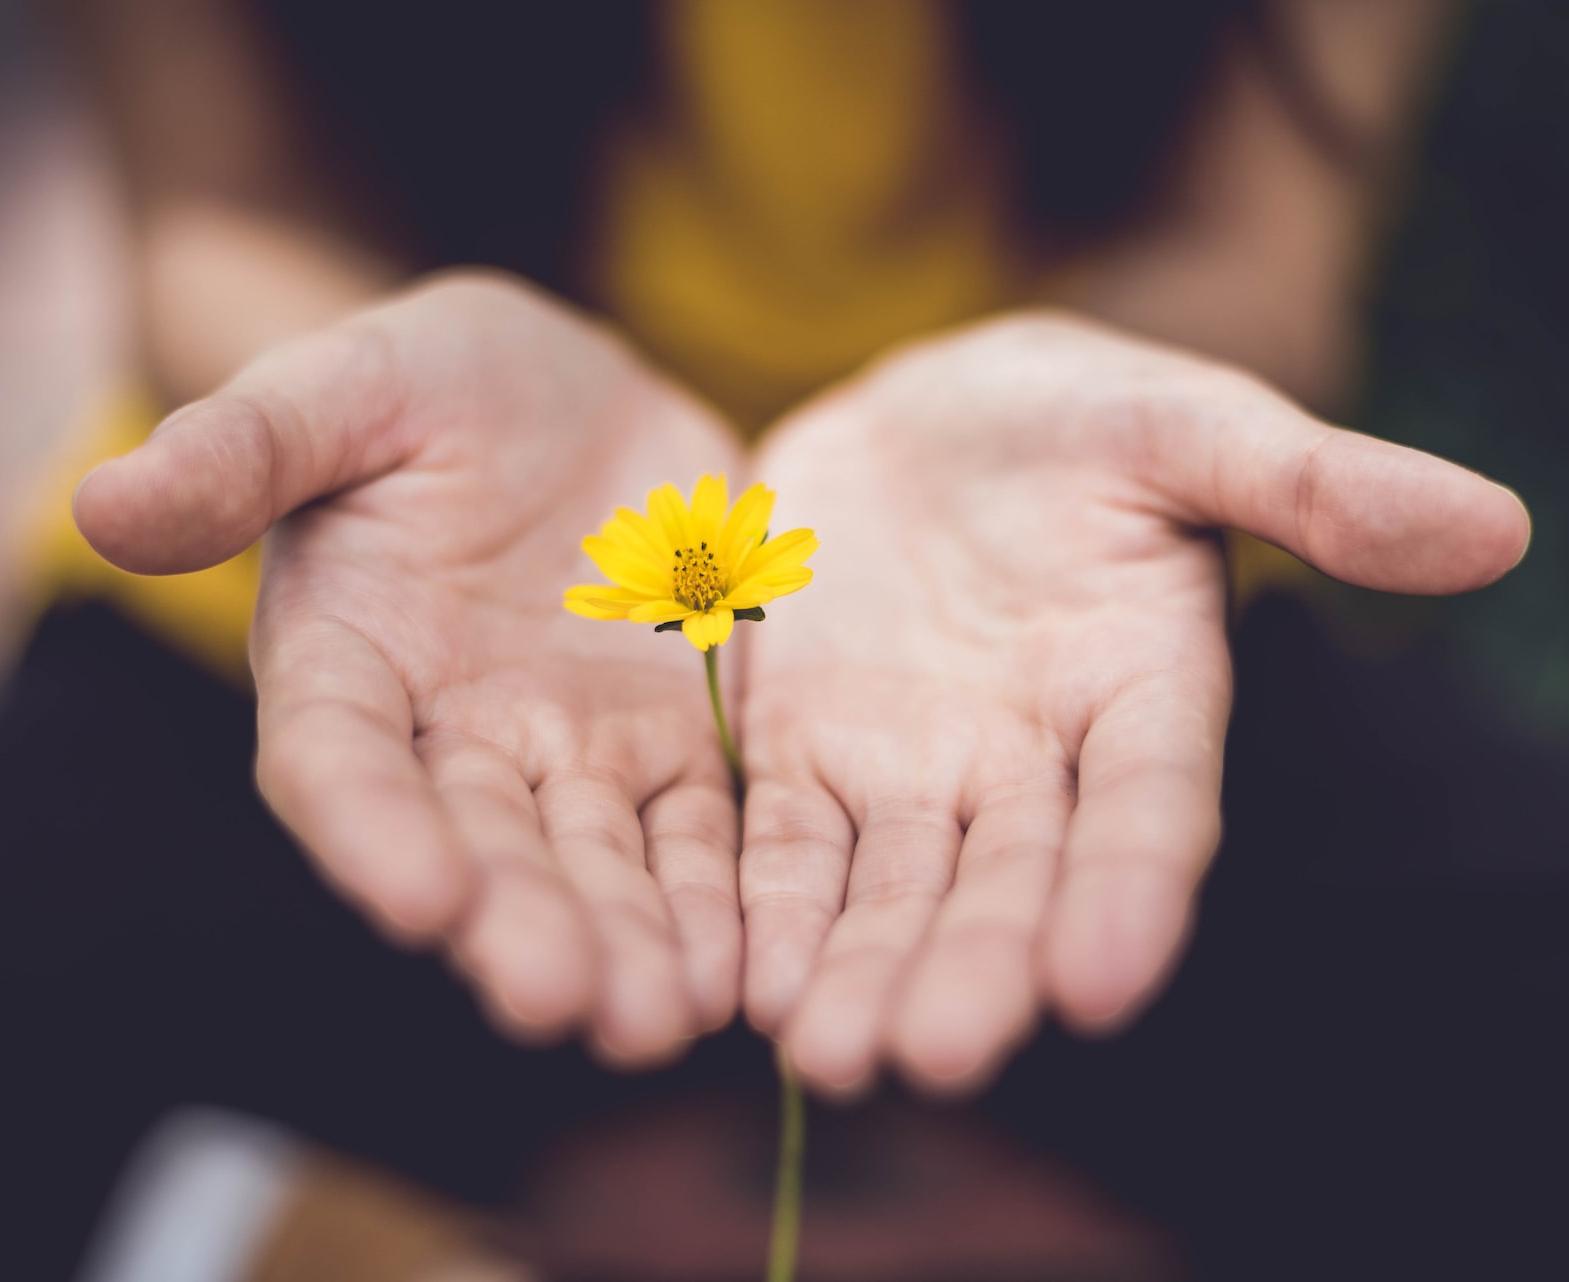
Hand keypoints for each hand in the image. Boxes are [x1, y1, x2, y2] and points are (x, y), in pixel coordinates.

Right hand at [75, 273, 744, 1063]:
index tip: (420, 898)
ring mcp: (570, 748)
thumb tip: (104, 502)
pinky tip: (742, 968)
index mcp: (350, 657)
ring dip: (626, 942)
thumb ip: (246, 446)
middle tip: (562, 1002)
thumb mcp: (348, 385)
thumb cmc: (438, 382)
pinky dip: (715, 897)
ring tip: (661, 1018)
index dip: (371, 830)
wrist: (575, 397)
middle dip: (518, 924)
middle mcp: (453, 733)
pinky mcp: (671, 742)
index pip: (340, 760)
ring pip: (595, 860)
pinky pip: (696, 830)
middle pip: (480, 844)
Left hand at [739, 312, 1529, 1093]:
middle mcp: (1031, 761)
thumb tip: (1495, 526)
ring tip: (826, 1055)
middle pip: (1008, 880)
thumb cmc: (1073, 417)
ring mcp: (912, 768)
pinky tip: (745, 984)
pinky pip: (784, 844)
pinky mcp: (804, 753)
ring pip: (891, 889)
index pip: (1150, 806)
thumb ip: (1311, 482)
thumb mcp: (1183, 424)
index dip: (1132, 890)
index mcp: (1142, 690)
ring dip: (861, 971)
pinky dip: (768, 909)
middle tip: (932, 1057)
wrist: (922, 421)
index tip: (1102, 982)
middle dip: (973, 967)